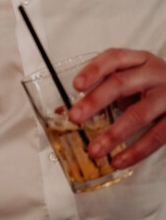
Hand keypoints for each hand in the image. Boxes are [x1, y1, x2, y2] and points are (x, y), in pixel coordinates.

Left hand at [68, 48, 165, 168]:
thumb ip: (101, 91)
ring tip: (94, 150)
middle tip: (75, 118)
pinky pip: (156, 136)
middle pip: (121, 84)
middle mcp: (154, 74)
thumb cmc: (152, 86)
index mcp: (139, 60)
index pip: (114, 58)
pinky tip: (119, 161)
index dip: (93, 70)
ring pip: (139, 114)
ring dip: (114, 134)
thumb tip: (62, 112)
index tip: (76, 86)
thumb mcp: (130, 80)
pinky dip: (136, 151)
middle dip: (95, 101)